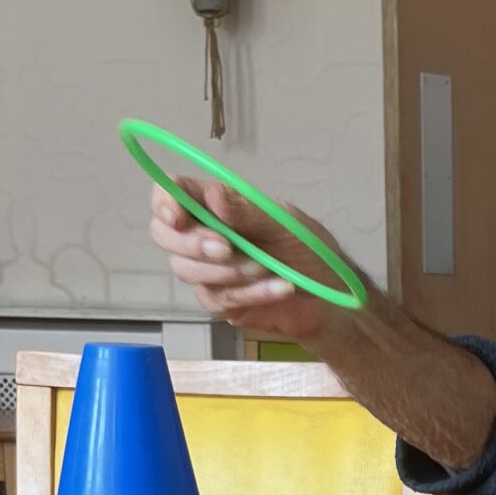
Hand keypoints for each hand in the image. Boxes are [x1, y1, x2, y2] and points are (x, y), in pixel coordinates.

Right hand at [148, 177, 360, 351]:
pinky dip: (251, 293)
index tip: (177, 216)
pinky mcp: (221, 301)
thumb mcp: (285, 224)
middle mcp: (204, 235)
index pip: (171, 194)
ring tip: (267, 268)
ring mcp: (208, 270)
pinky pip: (218, 297)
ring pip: (185, 270)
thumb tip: (212, 193)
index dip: (165, 202)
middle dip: (192, 243)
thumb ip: (247, 212)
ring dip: (228, 270)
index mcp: (216, 206)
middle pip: (164, 235)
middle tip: (227, 249)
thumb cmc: (308, 251)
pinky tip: (280, 288)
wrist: (331, 298)